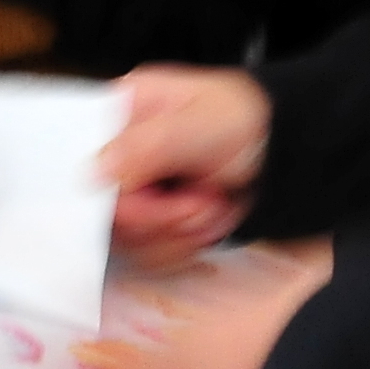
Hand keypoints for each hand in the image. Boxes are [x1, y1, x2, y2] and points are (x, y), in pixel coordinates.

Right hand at [101, 65, 268, 269]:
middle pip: (106, 211)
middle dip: (159, 217)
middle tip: (199, 204)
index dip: (110, 194)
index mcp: (121, 115)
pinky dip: (186, 244)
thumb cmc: (245, 119)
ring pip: (129, 239)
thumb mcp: (199, 125)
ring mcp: (138, 190)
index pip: (83, 163)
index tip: (149, 199)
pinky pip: (152, 253)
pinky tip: (212, 218)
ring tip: (212, 205)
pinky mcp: (155, 220)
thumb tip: (95, 169)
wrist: (286, 152)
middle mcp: (122, 155)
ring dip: (178, 232)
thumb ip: (147, 145)